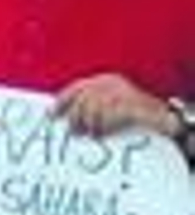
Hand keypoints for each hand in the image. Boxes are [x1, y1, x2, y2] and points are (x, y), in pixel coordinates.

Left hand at [52, 73, 171, 137]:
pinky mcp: (129, 103)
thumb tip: (62, 117)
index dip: (62, 101)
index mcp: (104, 79)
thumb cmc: (132, 115)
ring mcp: (120, 91)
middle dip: (75, 118)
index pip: (77, 87)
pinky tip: (104, 134)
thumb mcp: (108, 105)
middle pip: (83, 99)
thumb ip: (88, 106)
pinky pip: (109, 116)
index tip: (51, 115)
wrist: (162, 117)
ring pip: (93, 109)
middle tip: (73, 133)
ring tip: (92, 135)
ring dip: (90, 126)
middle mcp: (110, 82)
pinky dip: (105, 127)